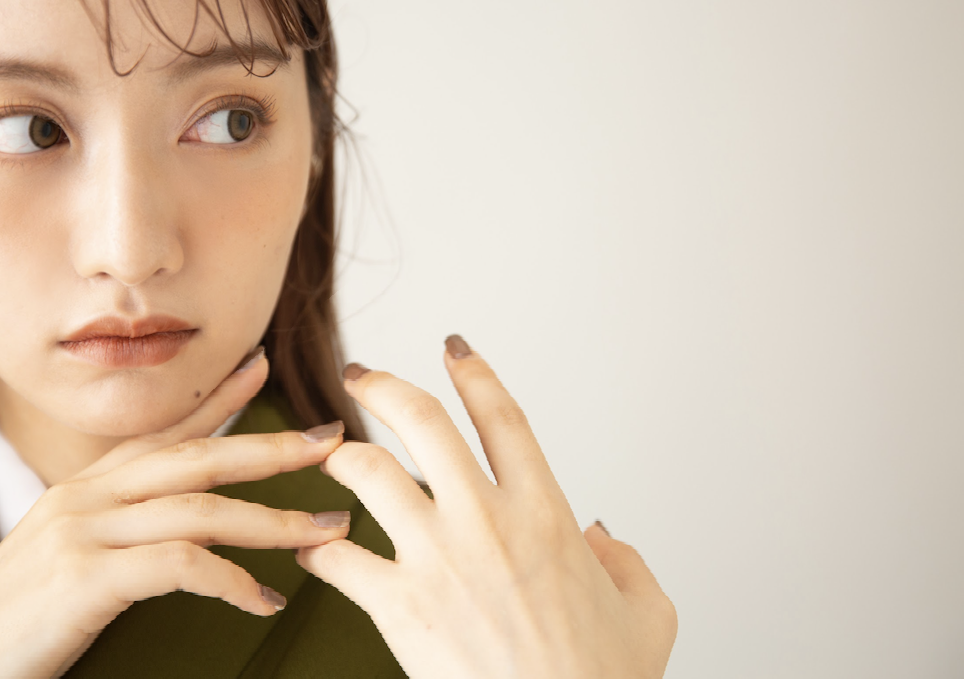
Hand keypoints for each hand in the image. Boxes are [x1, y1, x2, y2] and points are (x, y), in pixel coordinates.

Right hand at [0, 349, 352, 677]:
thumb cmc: (11, 623)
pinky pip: (181, 566)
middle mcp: (87, 498)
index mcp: (85, 489)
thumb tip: (167, 528)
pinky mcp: (86, 579)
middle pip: (197, 458)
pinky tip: (266, 601)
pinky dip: (232, 580)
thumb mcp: (64, 557)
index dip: (216, 398)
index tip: (263, 365)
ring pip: (201, 509)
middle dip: (271, 446)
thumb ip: (115, 530)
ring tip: (330, 532)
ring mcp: (85, 533)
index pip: (163, 432)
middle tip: (333, 440)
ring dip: (274, 520)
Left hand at [297, 336, 676, 678]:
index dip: (474, 374)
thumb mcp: (648, 613)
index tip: (454, 350)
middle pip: (421, 422)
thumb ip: (628, 562)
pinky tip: (314, 544)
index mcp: (545, 511)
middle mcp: (486, 520)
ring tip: (331, 454)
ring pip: (369, 473)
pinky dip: (320, 546)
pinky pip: (339, 557)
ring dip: (342, 455)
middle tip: (363, 377)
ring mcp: (437, 559)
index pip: (502, 417)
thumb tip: (601, 537)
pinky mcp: (399, 605)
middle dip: (383, 386)